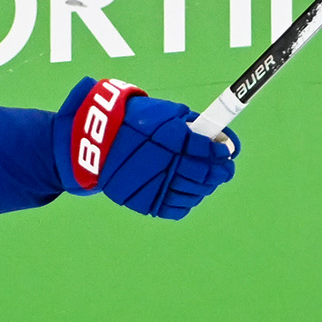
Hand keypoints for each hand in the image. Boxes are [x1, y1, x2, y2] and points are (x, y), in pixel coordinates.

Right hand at [55, 78, 240, 218]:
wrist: (95, 140)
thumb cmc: (135, 121)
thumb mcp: (166, 113)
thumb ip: (195, 126)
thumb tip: (224, 140)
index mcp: (170, 137)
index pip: (208, 150)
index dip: (222, 152)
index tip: (226, 151)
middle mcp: (164, 163)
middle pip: (206, 175)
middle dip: (220, 172)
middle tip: (224, 169)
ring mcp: (155, 186)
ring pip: (196, 193)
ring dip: (205, 187)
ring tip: (204, 179)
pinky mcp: (147, 203)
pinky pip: (179, 208)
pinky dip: (188, 200)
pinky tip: (186, 190)